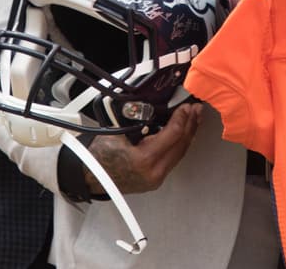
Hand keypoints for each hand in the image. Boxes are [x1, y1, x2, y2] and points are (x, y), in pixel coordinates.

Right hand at [84, 103, 202, 194]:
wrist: (89, 177)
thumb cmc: (98, 155)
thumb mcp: (118, 130)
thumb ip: (140, 120)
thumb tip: (158, 105)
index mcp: (144, 159)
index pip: (173, 134)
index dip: (182, 117)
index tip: (185, 106)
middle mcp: (153, 172)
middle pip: (182, 145)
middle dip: (191, 125)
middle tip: (196, 109)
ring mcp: (156, 179)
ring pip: (180, 154)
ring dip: (188, 135)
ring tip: (194, 119)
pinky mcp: (155, 180)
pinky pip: (173, 160)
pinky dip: (180, 145)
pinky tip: (183, 135)